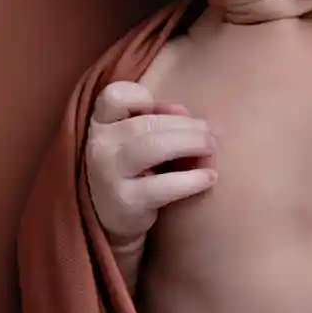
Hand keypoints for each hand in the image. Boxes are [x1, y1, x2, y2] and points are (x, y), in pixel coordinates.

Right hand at [84, 82, 217, 248]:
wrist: (114, 217)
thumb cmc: (133, 167)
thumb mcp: (138, 138)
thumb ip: (158, 118)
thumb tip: (183, 111)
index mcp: (101, 121)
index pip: (116, 96)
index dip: (143, 96)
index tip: (168, 110)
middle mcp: (99, 144)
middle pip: (147, 122)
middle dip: (186, 126)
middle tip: (212, 134)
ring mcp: (108, 173)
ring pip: (153, 146)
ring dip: (190, 143)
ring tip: (211, 149)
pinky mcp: (124, 201)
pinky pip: (162, 186)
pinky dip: (190, 180)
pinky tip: (209, 177)